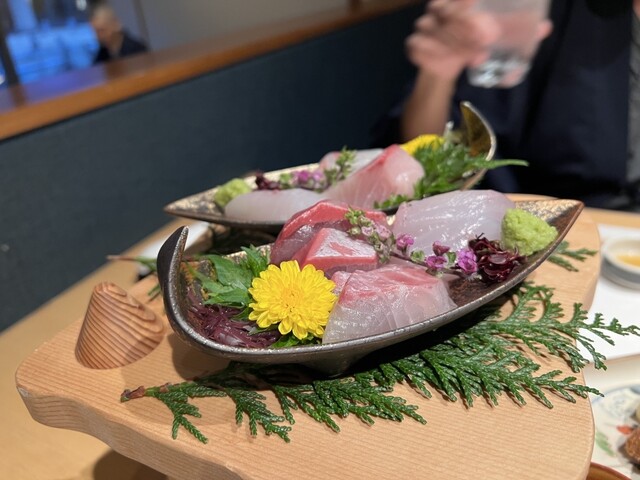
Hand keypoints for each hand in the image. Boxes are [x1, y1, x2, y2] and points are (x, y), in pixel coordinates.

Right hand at [406, 0, 550, 80]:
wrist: (448, 62)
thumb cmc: (472, 39)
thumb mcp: (495, 32)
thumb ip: (515, 28)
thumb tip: (544, 28)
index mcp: (454, 0)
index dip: (462, 0)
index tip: (476, 1)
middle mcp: (436, 9)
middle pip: (445, 11)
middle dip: (465, 24)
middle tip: (487, 38)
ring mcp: (422, 27)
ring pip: (434, 31)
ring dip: (455, 44)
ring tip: (478, 55)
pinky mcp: (414, 46)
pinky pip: (420, 48)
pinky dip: (436, 55)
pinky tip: (453, 62)